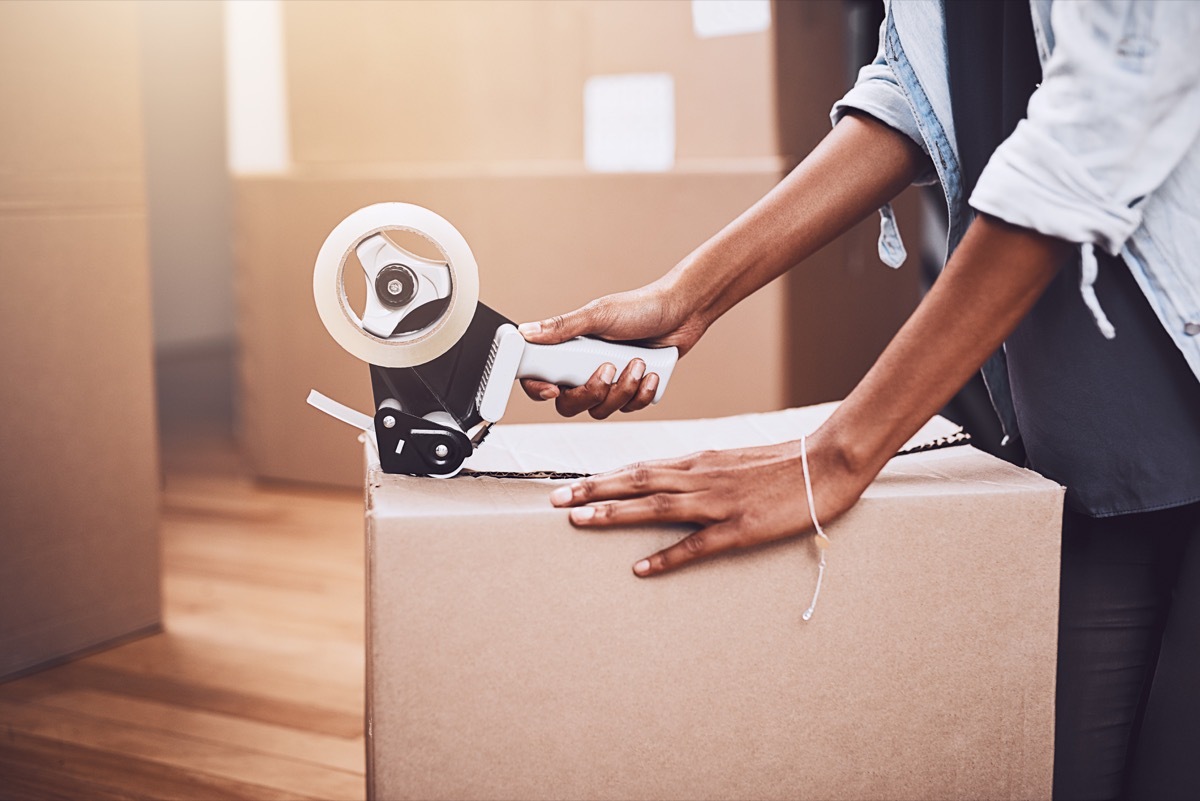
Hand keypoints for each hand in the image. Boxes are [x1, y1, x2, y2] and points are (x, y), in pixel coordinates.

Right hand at [517, 282, 706, 418]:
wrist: (683, 313)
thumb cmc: (641, 307)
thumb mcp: (599, 314)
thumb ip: (562, 327)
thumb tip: (527, 332)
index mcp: (570, 349)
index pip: (539, 377)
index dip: (539, 389)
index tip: (554, 389)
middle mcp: (585, 368)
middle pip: (569, 404)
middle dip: (592, 392)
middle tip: (608, 368)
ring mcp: (608, 381)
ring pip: (600, 409)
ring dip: (623, 389)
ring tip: (638, 362)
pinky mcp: (631, 390)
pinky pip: (628, 408)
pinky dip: (642, 393)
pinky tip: (651, 372)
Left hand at [547, 429, 868, 575]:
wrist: (826, 462)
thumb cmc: (780, 463)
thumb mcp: (730, 458)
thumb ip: (697, 469)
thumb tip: (664, 477)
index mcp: (698, 461)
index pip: (639, 468)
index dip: (602, 478)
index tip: (570, 485)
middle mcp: (700, 477)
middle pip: (636, 483)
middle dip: (593, 492)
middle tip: (555, 501)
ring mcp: (719, 502)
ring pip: (656, 507)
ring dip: (615, 515)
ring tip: (580, 522)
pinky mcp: (741, 528)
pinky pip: (697, 545)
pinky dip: (667, 556)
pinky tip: (641, 568)